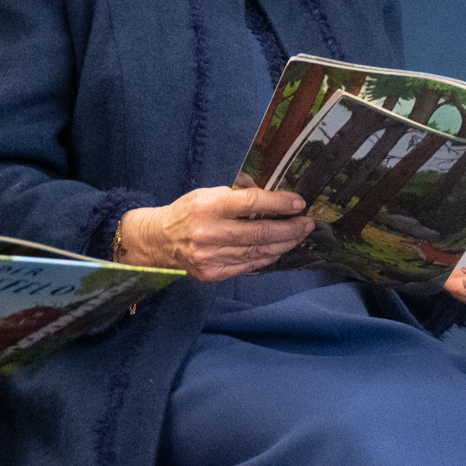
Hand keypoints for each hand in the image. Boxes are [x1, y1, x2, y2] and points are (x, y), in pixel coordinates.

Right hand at [114, 186, 310, 280]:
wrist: (158, 241)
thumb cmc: (189, 212)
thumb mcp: (208, 193)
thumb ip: (239, 193)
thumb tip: (275, 194)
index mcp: (209, 207)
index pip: (253, 203)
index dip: (281, 203)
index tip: (299, 204)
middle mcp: (210, 233)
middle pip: (262, 233)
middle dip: (292, 228)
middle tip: (307, 223)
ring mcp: (212, 256)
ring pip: (260, 251)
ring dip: (286, 243)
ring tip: (299, 235)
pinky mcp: (214, 273)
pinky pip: (250, 265)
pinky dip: (269, 256)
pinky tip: (279, 248)